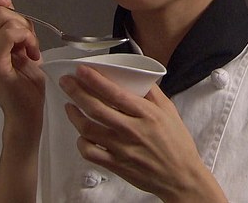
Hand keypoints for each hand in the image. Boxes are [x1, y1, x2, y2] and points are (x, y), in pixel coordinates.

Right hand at [0, 0, 44, 131]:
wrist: (28, 110)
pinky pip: (11, 34)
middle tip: (28, 43)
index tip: (9, 4)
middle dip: (22, 21)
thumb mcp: (19, 41)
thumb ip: (9, 19)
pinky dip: (28, 40)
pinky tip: (31, 55)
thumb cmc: (25, 81)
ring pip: (7, 21)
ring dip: (28, 33)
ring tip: (30, 51)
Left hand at [60, 66, 227, 201]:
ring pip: (88, 129)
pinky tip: (81, 134)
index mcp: (147, 114)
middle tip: (66, 82)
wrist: (180, 176)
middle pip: (96, 109)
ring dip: (74, 115)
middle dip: (76, 92)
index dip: (95, 81)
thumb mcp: (170, 111)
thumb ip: (153, 93)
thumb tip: (138, 76)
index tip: (81, 70)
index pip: (115, 94)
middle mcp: (132, 131)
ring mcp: (122, 149)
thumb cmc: (176, 143)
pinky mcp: (116, 165)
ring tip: (70, 106)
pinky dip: (81, 142)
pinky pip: (89, 152)